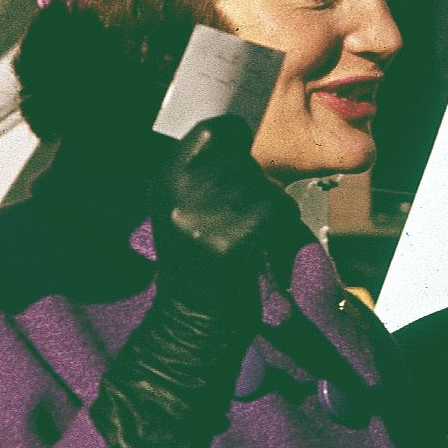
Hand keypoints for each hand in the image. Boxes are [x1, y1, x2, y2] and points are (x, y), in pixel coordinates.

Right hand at [151, 116, 285, 298]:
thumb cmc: (199, 259)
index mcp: (165, 182)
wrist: (194, 319)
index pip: (211, 130)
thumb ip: (203, 172)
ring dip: (269, 203)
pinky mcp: (229, 243)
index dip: (235, 137)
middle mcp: (179, 196)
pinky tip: (263, 240)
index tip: (240, 154)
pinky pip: (276, 207)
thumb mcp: (183, 209)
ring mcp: (202, 220)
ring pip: (263, 184)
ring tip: (250, 230)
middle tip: (243, 213)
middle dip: (254, 181)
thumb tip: (242, 128)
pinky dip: (282, 219)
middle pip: (242, 160)